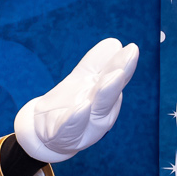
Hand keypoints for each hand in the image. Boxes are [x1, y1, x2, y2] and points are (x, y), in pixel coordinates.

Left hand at [14, 37, 138, 162]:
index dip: (124, 64)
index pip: (116, 77)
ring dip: (105, 92)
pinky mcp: (64, 133)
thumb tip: (113, 42)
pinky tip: (82, 107)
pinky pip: (71, 125)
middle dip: (117, 78)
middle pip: (110, 92)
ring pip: (97, 108)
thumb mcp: (83, 81)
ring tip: (114, 76)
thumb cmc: (70, 104)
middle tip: (127, 60)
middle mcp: (99, 110)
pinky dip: (77, 117)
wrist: (44, 132)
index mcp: (104, 94)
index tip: (131, 48)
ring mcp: (84, 123)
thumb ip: (96, 64)